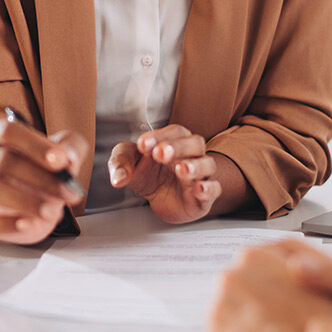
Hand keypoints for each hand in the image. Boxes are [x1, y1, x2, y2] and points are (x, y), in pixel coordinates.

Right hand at [0, 116, 85, 243]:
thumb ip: (71, 147)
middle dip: (40, 177)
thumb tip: (68, 157)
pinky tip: (28, 223)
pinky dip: (7, 224)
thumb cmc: (47, 169)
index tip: (61, 160)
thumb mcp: (66, 152)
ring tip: (52, 209)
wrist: (42, 201)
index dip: (35, 145)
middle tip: (67, 190)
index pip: (7, 131)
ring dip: (27, 200)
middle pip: (2, 160)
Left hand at [109, 124, 237, 223]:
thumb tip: (118, 178)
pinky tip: (198, 189)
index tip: (143, 144)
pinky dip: (208, 188)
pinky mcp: (204, 196)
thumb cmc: (149, 174)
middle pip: (195, 143)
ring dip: (195, 166)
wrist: (161, 199)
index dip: (160, 136)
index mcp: (174, 141)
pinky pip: (214, 189)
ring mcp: (200, 175)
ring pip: (207, 164)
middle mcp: (191, 155)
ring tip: (180, 169)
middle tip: (161, 153)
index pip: (174, 132)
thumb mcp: (129, 164)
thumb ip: (121, 164)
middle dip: (178, 147)